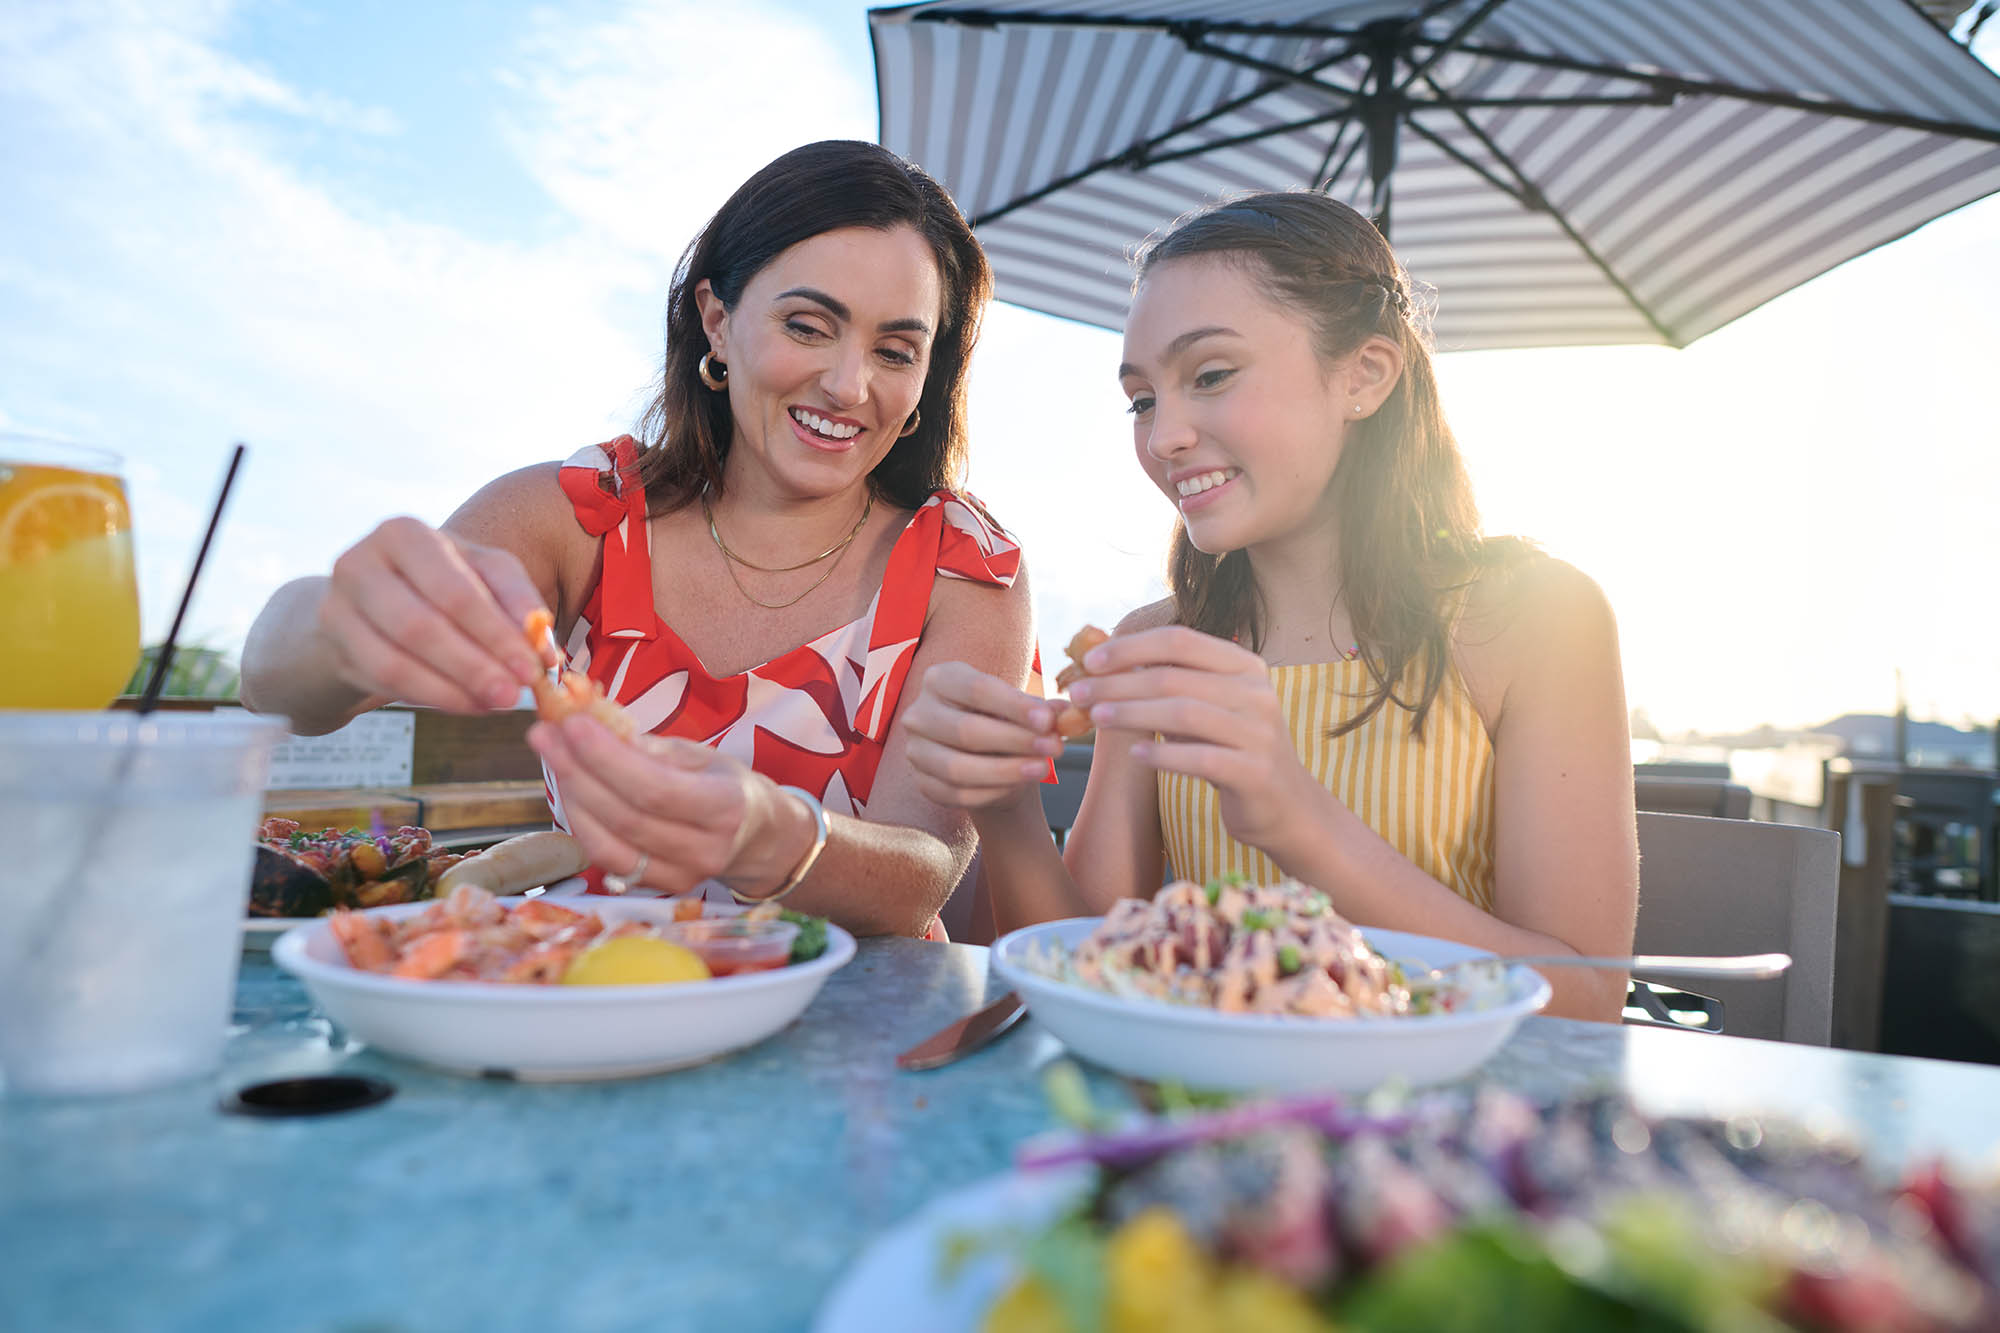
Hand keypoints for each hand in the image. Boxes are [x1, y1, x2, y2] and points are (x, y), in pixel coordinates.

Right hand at [318, 516, 550, 712]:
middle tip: (515, 695)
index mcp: (404, 534)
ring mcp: (337, 605)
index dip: (498, 633)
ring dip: (453, 688)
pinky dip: (431, 696)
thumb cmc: (439, 585)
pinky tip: (467, 703)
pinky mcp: (333, 645)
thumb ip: (517, 604)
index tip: (534, 668)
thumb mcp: (483, 578)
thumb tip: (544, 650)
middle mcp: (361, 562)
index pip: (457, 590)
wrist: (370, 605)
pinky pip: (383, 680)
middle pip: (423, 625)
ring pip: (397, 659)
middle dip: (475, 665)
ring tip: (495, 703)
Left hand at [527, 716, 807, 895]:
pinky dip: (579, 822)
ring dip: (570, 796)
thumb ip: (649, 749)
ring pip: (606, 843)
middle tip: (546, 733)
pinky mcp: (655, 888)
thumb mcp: (701, 756)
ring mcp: (679, 877)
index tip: (573, 724)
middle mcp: (704, 850)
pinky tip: (568, 788)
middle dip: (576, 771)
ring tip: (551, 754)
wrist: (757, 840)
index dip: (607, 759)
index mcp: (725, 808)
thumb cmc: (726, 786)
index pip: (655, 789)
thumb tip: (592, 724)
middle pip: (624, 816)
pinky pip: (604, 858)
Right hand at [901, 661, 1062, 810]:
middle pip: (966, 730)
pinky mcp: (922, 783)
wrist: (980, 754)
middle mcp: (919, 712)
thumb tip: (1066, 713)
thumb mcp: (1019, 707)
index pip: (978, 689)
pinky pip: (956, 794)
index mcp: (941, 679)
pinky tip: (1017, 787)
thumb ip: (1041, 709)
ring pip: (958, 768)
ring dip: (1005, 771)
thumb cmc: (1001, 719)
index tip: (1049, 720)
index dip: (1015, 706)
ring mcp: (916, 750)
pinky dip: (990, 793)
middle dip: (1015, 741)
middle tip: (1054, 748)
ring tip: (1041, 769)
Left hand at [1069, 626, 1327, 854]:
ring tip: (1097, 718)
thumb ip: (1172, 685)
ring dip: (1133, 714)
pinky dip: (1163, 755)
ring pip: (1184, 713)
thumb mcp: (1209, 709)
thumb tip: (1106, 663)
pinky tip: (1135, 755)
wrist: (1286, 807)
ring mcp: (1260, 733)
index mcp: (1244, 666)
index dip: (1130, 647)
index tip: (1089, 660)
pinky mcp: (1255, 772)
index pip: (1180, 640)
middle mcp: (1256, 693)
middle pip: (1174, 677)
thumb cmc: (1233, 751)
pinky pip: (1200, 758)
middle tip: (1078, 693)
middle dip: (1118, 683)